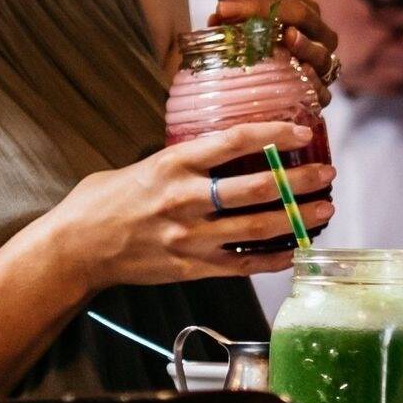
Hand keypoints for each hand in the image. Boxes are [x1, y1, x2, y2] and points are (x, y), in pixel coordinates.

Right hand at [38, 122, 334, 288]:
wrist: (76, 249)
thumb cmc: (104, 201)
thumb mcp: (141, 166)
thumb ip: (181, 161)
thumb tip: (221, 150)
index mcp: (172, 165)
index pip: (233, 141)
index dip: (273, 135)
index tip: (302, 134)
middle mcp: (185, 200)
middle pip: (256, 188)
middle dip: (300, 181)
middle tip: (327, 175)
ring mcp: (190, 237)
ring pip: (258, 229)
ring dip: (298, 219)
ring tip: (324, 209)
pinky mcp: (191, 268)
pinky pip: (243, 265)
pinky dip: (275, 258)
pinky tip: (297, 249)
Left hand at [215, 0, 337, 90]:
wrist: (274, 100)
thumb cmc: (260, 58)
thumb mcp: (245, 34)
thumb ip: (235, 21)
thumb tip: (217, 16)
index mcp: (304, 11)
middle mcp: (319, 33)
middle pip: (299, 11)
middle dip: (260, 8)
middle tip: (224, 9)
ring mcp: (323, 63)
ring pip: (319, 49)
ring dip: (302, 42)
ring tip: (288, 36)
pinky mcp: (321, 94)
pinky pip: (321, 87)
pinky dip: (314, 79)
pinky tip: (303, 70)